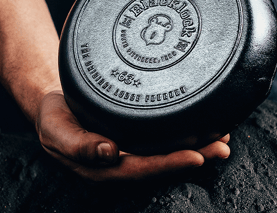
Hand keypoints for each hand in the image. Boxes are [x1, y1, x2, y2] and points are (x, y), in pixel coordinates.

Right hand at [36, 90, 230, 180]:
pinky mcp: (138, 141)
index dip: (167, 165)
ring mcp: (131, 154)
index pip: (140, 170)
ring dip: (198, 149)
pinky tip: (208, 130)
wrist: (53, 106)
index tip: (194, 156)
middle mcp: (121, 165)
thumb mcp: (55, 130)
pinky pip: (166, 142)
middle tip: (221, 147)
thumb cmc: (54, 119)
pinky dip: (188, 136)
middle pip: (161, 166)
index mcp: (101, 169)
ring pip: (168, 155)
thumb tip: (108, 154)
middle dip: (194, 158)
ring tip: (223, 139)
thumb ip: (77, 145)